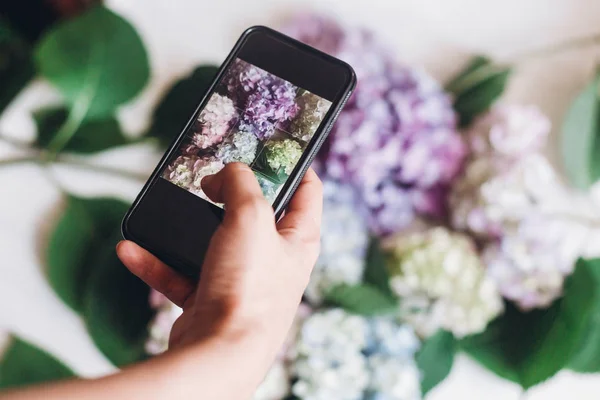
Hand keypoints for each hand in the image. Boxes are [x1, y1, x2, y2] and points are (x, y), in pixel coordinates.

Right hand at [117, 162, 321, 366]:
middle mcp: (274, 260)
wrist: (218, 353)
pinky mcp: (211, 299)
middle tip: (210, 176)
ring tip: (170, 207)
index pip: (307, 190)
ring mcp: (242, 280)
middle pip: (255, 213)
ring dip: (185, 227)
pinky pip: (181, 274)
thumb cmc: (248, 287)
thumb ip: (240, 183)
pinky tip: (133, 249)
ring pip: (212, 242)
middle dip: (229, 194)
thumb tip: (227, 173)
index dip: (293, 164)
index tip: (271, 146)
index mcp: (299, 239)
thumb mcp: (250, 217)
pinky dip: (158, 262)